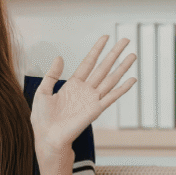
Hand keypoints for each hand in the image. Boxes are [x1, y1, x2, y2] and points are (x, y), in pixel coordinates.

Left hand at [31, 35, 136, 153]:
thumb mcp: (42, 92)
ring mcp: (92, 99)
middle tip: (125, 40)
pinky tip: (132, 79)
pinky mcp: (96, 110)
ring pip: (111, 79)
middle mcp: (85, 90)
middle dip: (114, 53)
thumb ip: (52, 74)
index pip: (88, 63)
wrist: (47, 137)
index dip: (97, 50)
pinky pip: (111, 97)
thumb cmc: (43, 119)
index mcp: (72, 85)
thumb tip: (60, 57)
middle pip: (103, 67)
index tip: (105, 37)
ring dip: (122, 67)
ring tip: (133, 55)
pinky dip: (122, 88)